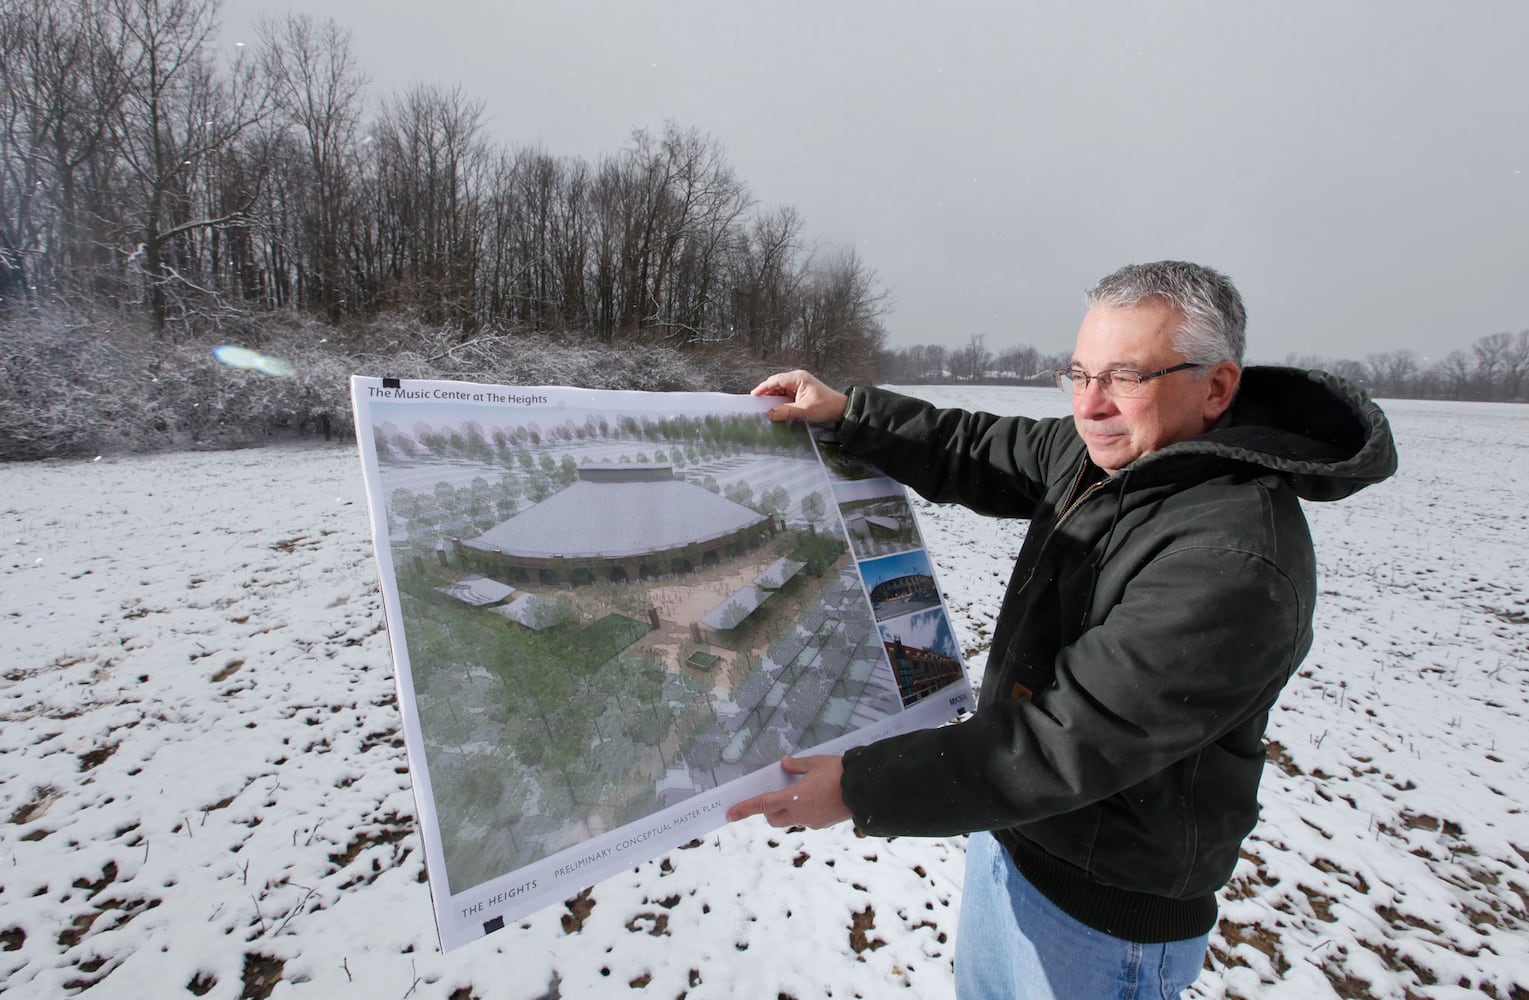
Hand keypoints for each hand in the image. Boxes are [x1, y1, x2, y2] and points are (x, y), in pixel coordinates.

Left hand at [725, 755, 851, 828]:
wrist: (865, 790)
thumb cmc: (840, 773)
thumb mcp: (816, 763)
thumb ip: (798, 765)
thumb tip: (785, 763)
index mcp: (794, 798)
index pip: (763, 805)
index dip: (745, 809)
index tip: (730, 814)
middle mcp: (800, 813)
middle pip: (773, 818)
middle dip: (767, 810)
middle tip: (771, 797)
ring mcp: (811, 821)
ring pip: (789, 820)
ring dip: (786, 810)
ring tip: (798, 793)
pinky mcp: (822, 824)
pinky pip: (805, 819)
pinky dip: (803, 811)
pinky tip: (815, 798)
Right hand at [751, 370, 848, 423]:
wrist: (840, 409)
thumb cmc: (826, 406)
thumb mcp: (805, 410)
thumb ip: (786, 411)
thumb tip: (770, 413)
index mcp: (798, 378)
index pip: (776, 380)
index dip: (764, 387)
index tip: (754, 395)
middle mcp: (797, 378)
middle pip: (776, 383)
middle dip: (766, 392)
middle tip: (756, 402)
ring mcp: (799, 384)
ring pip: (780, 389)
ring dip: (772, 397)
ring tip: (763, 406)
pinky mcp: (800, 391)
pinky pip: (785, 394)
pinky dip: (778, 400)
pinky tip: (774, 407)